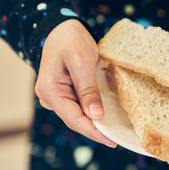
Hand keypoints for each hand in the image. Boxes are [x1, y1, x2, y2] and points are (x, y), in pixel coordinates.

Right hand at [35, 19, 116, 147]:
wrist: (61, 28)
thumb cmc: (70, 40)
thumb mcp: (82, 62)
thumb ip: (88, 90)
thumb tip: (95, 116)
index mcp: (50, 91)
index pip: (74, 119)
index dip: (94, 132)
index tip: (112, 141)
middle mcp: (50, 97)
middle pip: (76, 120)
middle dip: (96, 130)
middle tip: (118, 139)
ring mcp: (56, 96)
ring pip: (78, 115)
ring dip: (95, 123)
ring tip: (115, 131)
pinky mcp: (64, 92)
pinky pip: (79, 106)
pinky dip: (92, 112)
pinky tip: (106, 117)